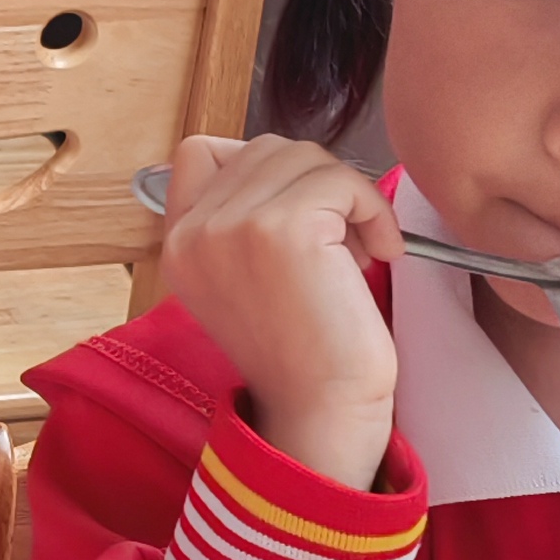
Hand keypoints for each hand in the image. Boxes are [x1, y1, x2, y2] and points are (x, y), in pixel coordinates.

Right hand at [154, 135, 402, 486]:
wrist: (322, 411)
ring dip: (347, 196)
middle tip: (339, 242)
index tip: (298, 212)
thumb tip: (296, 166)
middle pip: (264, 148)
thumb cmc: (303, 353)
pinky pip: (340, 179)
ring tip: (357, 252)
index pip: (200, 153)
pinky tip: (382, 252)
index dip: (258, 166)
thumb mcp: (245, 280)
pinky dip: (372, 208)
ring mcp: (230, 226)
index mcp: (177, 246)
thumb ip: (242, 222)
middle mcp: (192, 233)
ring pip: (304, 158)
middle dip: (314, 184)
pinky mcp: (279, 228)